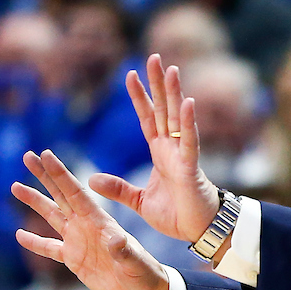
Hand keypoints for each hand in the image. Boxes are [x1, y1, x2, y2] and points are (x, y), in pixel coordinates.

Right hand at [13, 149, 168, 289]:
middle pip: (60, 195)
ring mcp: (78, 241)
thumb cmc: (144, 274)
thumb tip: (117, 240)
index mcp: (99, 221)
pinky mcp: (74, 260)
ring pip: (52, 216)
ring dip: (35, 201)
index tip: (45, 155)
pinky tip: (19, 234)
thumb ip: (124, 252)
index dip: (60, 174)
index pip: (75, 192)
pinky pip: (50, 248)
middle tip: (27, 156)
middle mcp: (86, 226)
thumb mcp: (135, 262)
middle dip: (44, 176)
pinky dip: (35, 242)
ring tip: (15, 186)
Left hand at [88, 55, 220, 242]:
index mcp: (160, 153)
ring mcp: (183, 155)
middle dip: (157, 84)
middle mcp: (172, 148)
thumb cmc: (175, 215)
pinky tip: (188, 102)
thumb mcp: (138, 202)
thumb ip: (118, 189)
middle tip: (154, 58)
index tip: (130, 75)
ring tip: (170, 69)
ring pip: (177, 118)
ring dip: (174, 94)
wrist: (198, 232)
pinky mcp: (191, 168)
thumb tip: (92, 179)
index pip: (147, 118)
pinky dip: (189, 122)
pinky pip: (190, 142)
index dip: (140, 97)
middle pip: (163, 109)